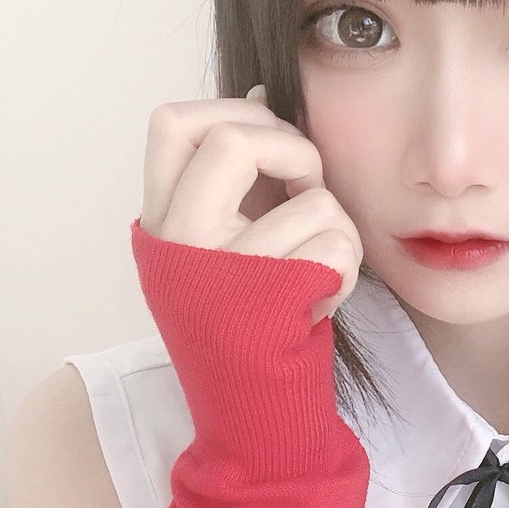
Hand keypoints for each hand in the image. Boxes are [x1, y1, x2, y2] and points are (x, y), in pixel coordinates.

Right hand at [139, 85, 361, 323]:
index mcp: (160, 222)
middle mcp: (178, 243)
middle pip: (234, 139)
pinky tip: (322, 300)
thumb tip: (261, 92)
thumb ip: (236, 178)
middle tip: (307, 187)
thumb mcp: (221, 245)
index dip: (236, 112)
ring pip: (313, 201)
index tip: (271, 141)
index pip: (171, 122)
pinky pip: (336, 248)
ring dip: (337, 229)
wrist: (250, 414)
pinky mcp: (265, 305)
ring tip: (315, 270)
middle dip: (295, 151)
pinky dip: (348, 269)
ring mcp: (218, 274)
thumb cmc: (247, 321)